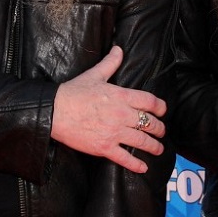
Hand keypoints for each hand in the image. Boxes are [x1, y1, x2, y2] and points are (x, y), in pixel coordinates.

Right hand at [52, 45, 166, 172]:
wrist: (54, 111)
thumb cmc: (73, 92)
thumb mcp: (95, 75)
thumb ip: (110, 63)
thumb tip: (119, 49)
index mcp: (121, 96)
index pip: (150, 101)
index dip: (160, 107)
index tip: (163, 111)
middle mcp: (122, 115)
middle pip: (149, 123)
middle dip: (159, 128)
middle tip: (161, 131)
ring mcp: (114, 133)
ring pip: (141, 141)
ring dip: (153, 146)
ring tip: (158, 149)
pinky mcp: (104, 148)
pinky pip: (124, 158)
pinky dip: (135, 164)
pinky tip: (143, 168)